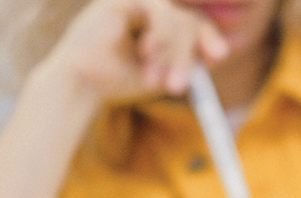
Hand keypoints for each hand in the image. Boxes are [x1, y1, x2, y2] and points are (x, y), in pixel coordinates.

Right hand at [0, 0, 228, 197]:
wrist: (81, 87)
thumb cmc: (116, 83)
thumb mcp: (162, 73)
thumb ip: (186, 61)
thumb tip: (217, 53)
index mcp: (155, 25)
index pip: (190, 23)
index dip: (208, 36)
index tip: (219, 56)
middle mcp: (145, 9)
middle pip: (187, 21)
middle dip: (187, 55)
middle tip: (180, 86)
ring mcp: (134, 2)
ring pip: (177, 19)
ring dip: (172, 54)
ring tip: (155, 81)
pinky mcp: (123, 0)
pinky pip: (160, 13)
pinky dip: (159, 37)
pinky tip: (144, 53)